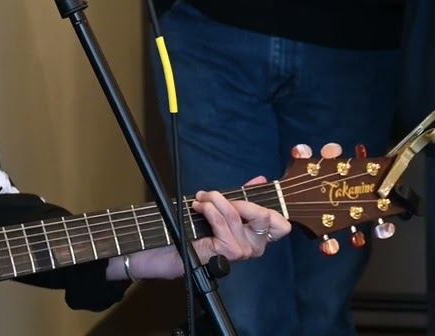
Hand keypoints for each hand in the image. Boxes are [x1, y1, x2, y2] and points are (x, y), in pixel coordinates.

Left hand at [113, 176, 290, 280]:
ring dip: (215, 201)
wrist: (154, 250)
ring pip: (238, 217)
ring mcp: (238, 254)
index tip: (245, 194)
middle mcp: (250, 248)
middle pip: (267, 219)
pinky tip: (198, 209)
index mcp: (252, 236)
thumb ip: (239, 196)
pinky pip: (225, 227)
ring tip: (199, 200)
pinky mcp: (224, 255)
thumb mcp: (215, 208)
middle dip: (240, 199)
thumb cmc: (183, 230)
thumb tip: (260, 180)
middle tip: (214, 196)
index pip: (280, 225)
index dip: (269, 206)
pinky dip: (210, 211)